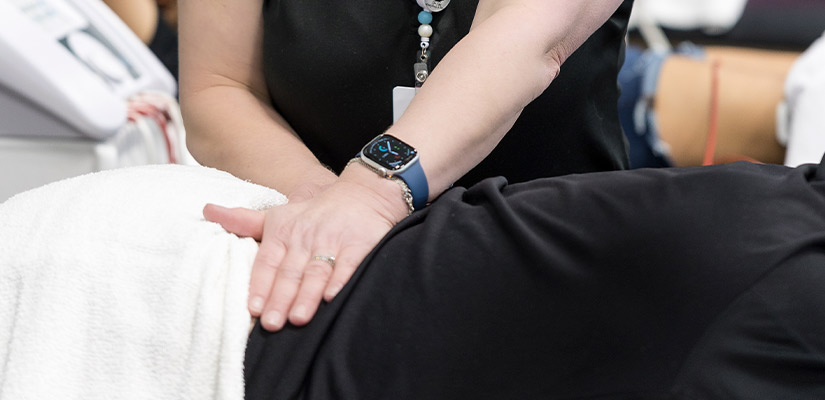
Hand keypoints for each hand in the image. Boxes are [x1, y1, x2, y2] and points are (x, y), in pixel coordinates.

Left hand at [204, 165, 408, 330]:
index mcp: (284, 232)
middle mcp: (306, 236)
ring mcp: (334, 240)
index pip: (268, 261)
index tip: (254, 308)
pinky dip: (341, 279)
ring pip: (317, 270)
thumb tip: (207, 210)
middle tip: (272, 324)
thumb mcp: (279, 215)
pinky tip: (333, 296)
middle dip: (281, 297)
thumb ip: (244, 221)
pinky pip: (350, 263)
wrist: (362, 194)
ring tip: (298, 318)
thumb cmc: (314, 213)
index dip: (261, 285)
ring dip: (308, 294)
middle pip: (291, 271)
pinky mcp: (360, 244)